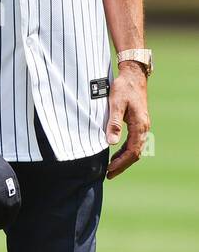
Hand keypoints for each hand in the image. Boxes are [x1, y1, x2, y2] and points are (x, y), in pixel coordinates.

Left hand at [106, 64, 149, 178]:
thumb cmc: (123, 88)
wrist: (133, 76)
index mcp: (139, 125)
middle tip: (109, 175)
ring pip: (135, 148)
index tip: (109, 170)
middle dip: (122, 165)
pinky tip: (116, 154)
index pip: (132, 151)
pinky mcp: (138, 123)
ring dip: (124, 159)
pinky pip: (134, 142)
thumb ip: (113, 123)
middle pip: (135, 153)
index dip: (121, 163)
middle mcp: (143, 127)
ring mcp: (142, 126)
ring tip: (111, 168)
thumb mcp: (115, 104)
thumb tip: (110, 143)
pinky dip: (125, 151)